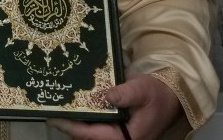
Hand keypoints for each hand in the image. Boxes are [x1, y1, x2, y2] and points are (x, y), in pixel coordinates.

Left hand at [47, 74, 180, 139]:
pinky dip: (83, 119)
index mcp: (126, 137)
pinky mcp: (113, 130)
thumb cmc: (156, 93)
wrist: (170, 97)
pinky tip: (73, 107)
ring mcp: (116, 135)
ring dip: (75, 123)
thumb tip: (106, 95)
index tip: (55, 118)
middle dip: (69, 126)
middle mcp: (119, 139)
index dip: (72, 127)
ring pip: (89, 134)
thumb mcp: (142, 89)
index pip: (92, 136)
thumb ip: (125, 93)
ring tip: (59, 107)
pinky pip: (95, 128)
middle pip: (87, 137)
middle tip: (52, 109)